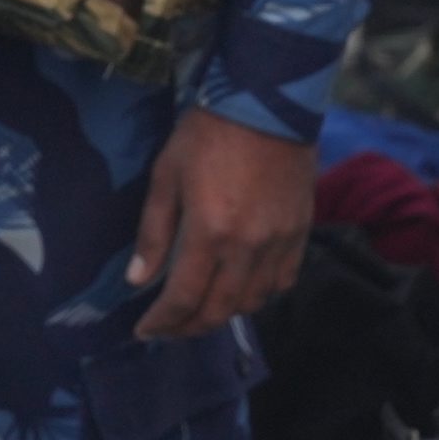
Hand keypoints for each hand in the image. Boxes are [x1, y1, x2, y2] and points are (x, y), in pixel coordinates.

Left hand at [126, 107, 317, 339]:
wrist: (266, 107)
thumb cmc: (206, 136)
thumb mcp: (166, 177)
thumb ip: (153, 233)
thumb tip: (137, 280)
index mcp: (210, 233)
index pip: (184, 297)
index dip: (163, 322)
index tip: (145, 332)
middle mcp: (249, 247)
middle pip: (220, 309)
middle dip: (190, 327)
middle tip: (169, 329)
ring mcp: (280, 243)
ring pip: (253, 301)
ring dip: (224, 313)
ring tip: (200, 310)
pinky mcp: (301, 234)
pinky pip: (282, 282)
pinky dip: (259, 294)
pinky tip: (240, 288)